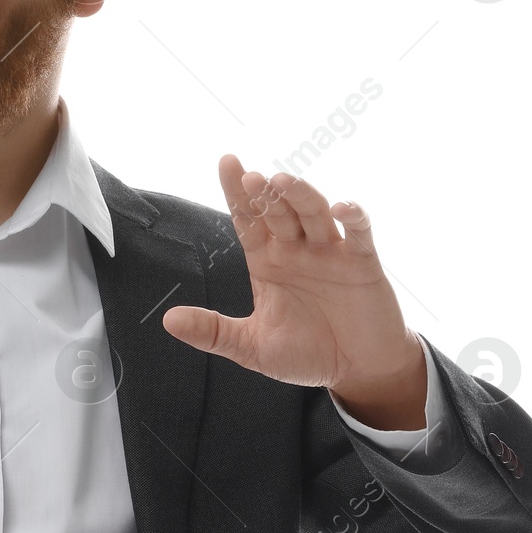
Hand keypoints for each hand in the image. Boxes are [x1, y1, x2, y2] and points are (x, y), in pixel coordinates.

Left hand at [162, 156, 424, 427]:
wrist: (357, 370)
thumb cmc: (307, 354)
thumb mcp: (252, 347)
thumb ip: (214, 332)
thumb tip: (169, 320)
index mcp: (267, 261)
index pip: (247, 219)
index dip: (237, 192)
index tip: (227, 162)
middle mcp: (296, 250)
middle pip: (277, 211)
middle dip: (265, 193)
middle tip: (252, 177)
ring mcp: (329, 253)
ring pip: (314, 213)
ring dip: (300, 196)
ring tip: (283, 183)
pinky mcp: (362, 263)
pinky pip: (358, 234)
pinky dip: (353, 218)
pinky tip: (341, 209)